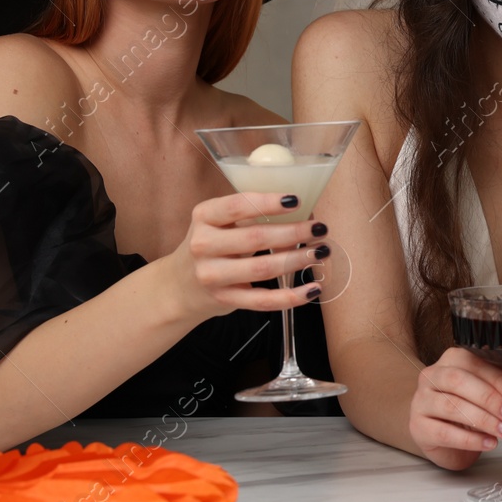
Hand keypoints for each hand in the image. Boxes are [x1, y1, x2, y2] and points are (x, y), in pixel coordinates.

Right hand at [167, 190, 328, 319]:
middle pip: (256, 238)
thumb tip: (302, 214)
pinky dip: (291, 297)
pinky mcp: (225, 300)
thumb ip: (251, 216)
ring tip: (321, 252)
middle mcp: (203, 245)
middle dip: (294, 232)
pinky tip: (312, 289)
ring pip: (263, 268)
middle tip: (320, 228)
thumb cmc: (211, 245)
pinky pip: (263, 300)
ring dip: (298, 260)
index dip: (268, 202)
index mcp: (204, 216)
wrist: (180, 285)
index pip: (238, 205)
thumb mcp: (219, 223)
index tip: (296, 200)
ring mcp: (212, 275)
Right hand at [409, 347, 501, 470]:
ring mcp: (421, 401)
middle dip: (490, 398)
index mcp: (451, 359)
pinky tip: (489, 443)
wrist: (442, 435)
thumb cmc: (467, 409)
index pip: (474, 363)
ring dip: (483, 420)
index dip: (498, 380)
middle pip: (459, 381)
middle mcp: (431, 376)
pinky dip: (471, 440)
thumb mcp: (487, 395)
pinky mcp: (418, 427)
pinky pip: (445, 433)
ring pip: (452, 406)